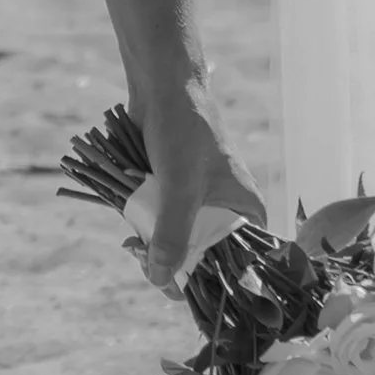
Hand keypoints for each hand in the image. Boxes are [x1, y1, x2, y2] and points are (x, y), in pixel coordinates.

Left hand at [135, 83, 267, 294]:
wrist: (161, 86)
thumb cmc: (183, 131)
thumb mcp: (179, 188)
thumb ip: (173, 234)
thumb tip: (160, 278)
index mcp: (245, 211)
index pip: (238, 264)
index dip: (207, 281)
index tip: (173, 287)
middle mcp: (226, 209)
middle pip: (202, 256)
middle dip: (172, 264)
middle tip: (142, 260)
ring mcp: (197, 201)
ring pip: (178, 240)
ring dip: (154, 246)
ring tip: (132, 245)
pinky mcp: (172, 191)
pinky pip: (161, 221)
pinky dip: (146, 228)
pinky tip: (128, 233)